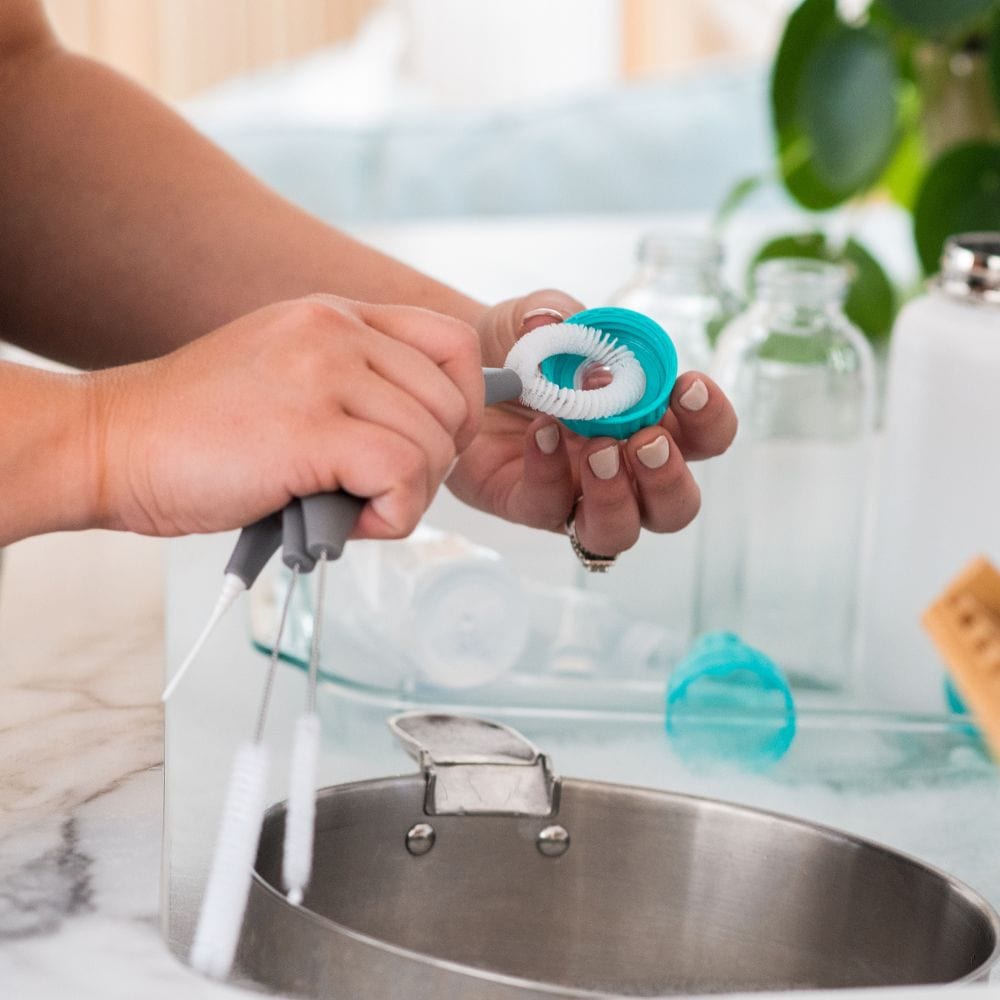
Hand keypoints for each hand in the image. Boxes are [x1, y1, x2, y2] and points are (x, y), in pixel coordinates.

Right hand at [86, 295, 482, 537]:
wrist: (109, 445)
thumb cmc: (193, 430)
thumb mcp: (286, 377)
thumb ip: (353, 389)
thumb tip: (426, 440)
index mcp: (335, 316)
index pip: (453, 343)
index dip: (462, 405)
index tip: (430, 447)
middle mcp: (336, 332)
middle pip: (453, 403)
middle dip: (433, 465)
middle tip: (381, 493)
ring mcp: (323, 374)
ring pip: (433, 443)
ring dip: (410, 496)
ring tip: (354, 509)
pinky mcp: (310, 429)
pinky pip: (403, 474)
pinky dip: (394, 515)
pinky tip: (350, 522)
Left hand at [447, 290, 737, 555]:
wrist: (462, 370)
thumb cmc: (520, 349)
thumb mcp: (536, 319)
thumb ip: (553, 314)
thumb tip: (555, 321)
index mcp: (653, 422)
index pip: (706, 437)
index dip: (709, 419)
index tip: (688, 387)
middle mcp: (626, 471)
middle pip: (676, 505)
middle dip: (668, 477)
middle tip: (645, 440)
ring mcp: (579, 496)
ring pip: (619, 531)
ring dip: (617, 498)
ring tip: (598, 452)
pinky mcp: (531, 506)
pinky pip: (548, 510)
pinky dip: (549, 475)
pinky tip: (539, 434)